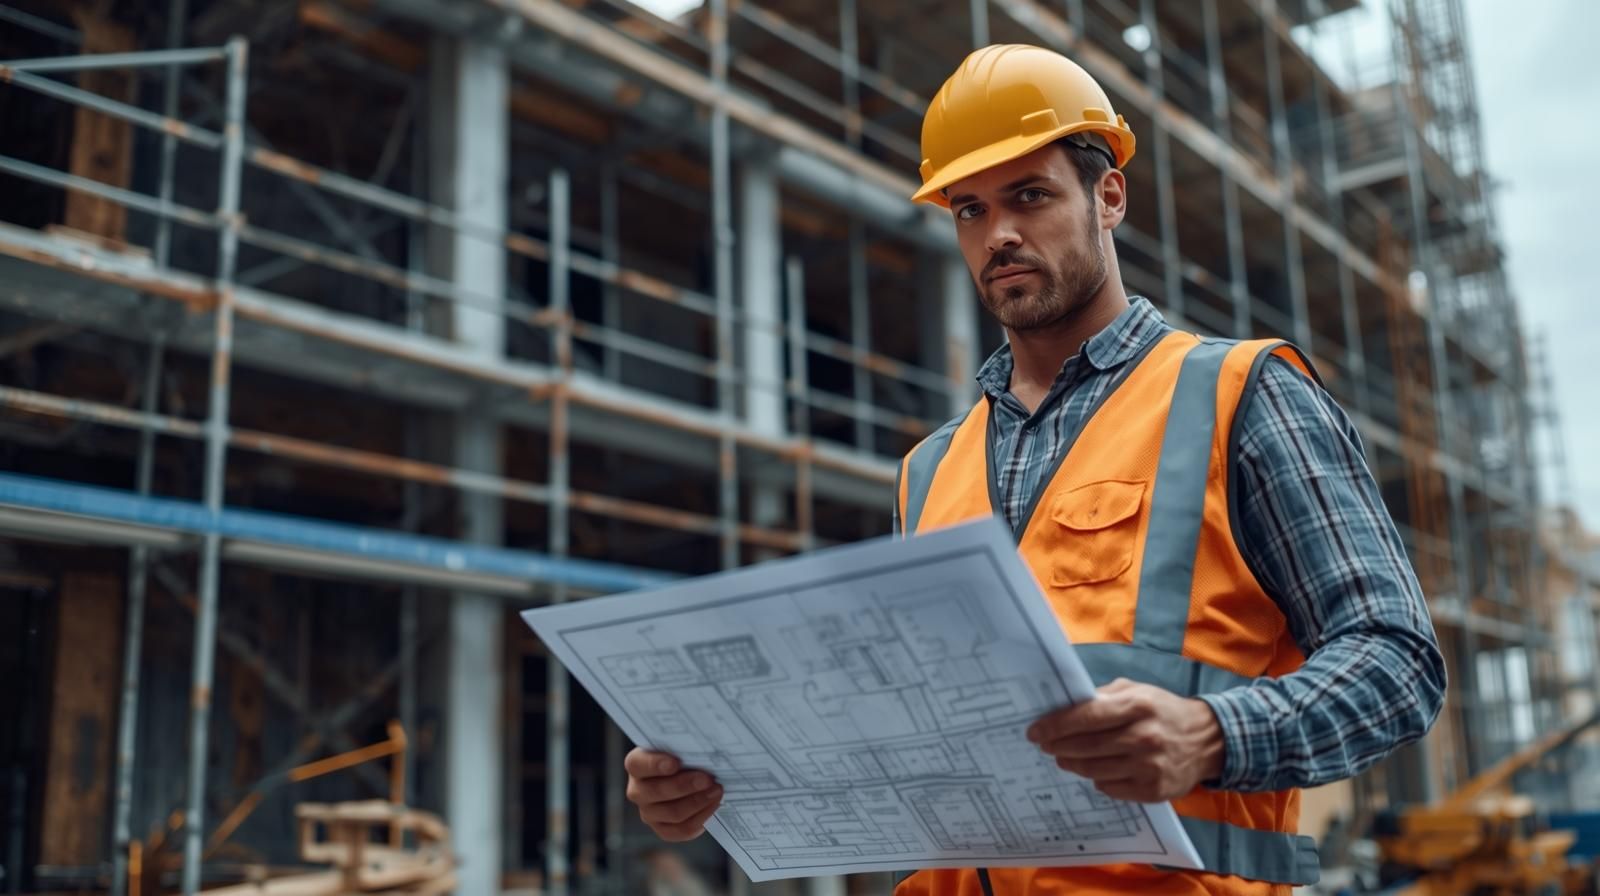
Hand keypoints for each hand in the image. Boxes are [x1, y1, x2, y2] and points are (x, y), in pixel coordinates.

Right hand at [624, 748, 723, 840]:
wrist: (688, 775)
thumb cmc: (683, 756)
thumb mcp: (680, 747)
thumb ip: (685, 746)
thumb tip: (705, 747)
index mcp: (636, 765)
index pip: (638, 764)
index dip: (655, 764)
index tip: (675, 763)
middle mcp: (638, 791)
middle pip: (657, 791)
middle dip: (685, 785)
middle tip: (708, 779)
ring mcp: (648, 813)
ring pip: (673, 813)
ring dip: (698, 802)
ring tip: (716, 791)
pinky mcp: (663, 829)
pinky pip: (682, 830)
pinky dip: (701, 818)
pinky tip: (713, 805)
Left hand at [1026, 678, 1224, 802]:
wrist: (1207, 740)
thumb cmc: (1163, 711)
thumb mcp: (1137, 691)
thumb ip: (1103, 697)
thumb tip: (1065, 706)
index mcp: (1138, 706)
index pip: (1087, 717)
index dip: (1056, 725)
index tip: (1035, 731)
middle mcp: (1145, 737)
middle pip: (1087, 747)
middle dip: (1059, 747)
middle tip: (1045, 746)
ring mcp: (1149, 767)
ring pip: (1095, 770)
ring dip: (1073, 764)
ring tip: (1065, 758)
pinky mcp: (1153, 791)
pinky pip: (1111, 788)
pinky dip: (1098, 780)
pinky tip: (1095, 770)